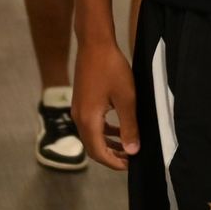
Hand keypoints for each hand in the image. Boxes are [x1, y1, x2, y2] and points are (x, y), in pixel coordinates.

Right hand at [74, 39, 138, 171]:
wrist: (95, 44)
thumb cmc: (112, 68)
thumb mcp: (126, 99)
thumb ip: (129, 126)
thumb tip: (132, 151)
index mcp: (89, 120)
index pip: (99, 153)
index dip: (114, 163)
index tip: (130, 166)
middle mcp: (79, 118)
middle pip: (93, 148)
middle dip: (111, 156)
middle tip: (130, 159)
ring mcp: (78, 109)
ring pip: (92, 136)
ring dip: (108, 144)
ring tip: (126, 148)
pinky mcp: (81, 102)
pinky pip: (91, 124)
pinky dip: (104, 131)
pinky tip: (117, 129)